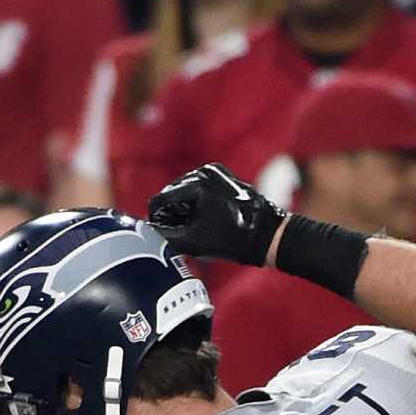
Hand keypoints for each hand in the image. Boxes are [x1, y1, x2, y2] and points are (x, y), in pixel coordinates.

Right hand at [147, 163, 284, 264]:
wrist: (268, 235)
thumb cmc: (233, 240)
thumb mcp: (194, 242)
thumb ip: (165, 236)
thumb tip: (147, 230)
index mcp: (196, 184)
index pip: (160, 200)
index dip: (156, 219)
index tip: (161, 235)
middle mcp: (204, 171)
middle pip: (171, 193)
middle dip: (171, 213)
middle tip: (180, 234)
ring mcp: (215, 171)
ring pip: (184, 190)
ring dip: (184, 208)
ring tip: (194, 227)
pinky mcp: (224, 176)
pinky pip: (200, 188)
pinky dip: (197, 202)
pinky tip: (205, 218)